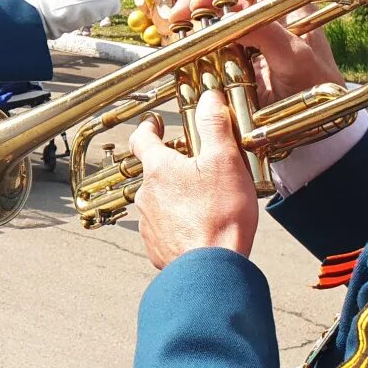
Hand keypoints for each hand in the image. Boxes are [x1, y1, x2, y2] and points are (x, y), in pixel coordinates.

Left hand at [132, 92, 258, 268]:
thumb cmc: (219, 216)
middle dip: (173, 167)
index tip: (153, 124)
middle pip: (155, 172)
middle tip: (197, 167)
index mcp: (159, 169)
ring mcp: (148, 222)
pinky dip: (178, 224)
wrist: (211, 268)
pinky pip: (164, 228)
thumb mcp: (224, 161)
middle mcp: (146, 194)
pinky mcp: (156, 246)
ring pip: (159, 201)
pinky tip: (198, 227)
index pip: (142, 139)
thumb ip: (214, 126)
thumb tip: (209, 98)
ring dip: (176, 197)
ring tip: (204, 201)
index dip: (148, 128)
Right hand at [167, 0, 342, 106]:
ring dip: (192, 7)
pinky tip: (179, 33)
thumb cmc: (315, 88)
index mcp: (287, 1)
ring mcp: (247, 30)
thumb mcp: (296, 59)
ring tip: (178, 20)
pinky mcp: (232, 51)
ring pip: (213, 5)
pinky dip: (191, 29)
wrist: (313, 128)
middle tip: (193, 8)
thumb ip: (266, 35)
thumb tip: (226, 19)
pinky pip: (207, 31)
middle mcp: (265, 10)